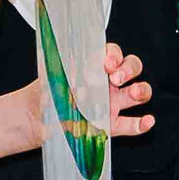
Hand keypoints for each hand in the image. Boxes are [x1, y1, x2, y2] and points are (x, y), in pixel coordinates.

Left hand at [20, 44, 156, 149]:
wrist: (32, 121)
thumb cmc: (40, 96)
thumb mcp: (51, 80)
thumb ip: (68, 77)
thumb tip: (82, 78)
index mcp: (91, 67)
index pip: (112, 53)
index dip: (114, 55)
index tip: (107, 63)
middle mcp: (104, 83)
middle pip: (130, 68)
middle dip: (129, 69)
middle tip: (116, 77)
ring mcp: (109, 104)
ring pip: (136, 93)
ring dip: (141, 90)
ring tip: (134, 93)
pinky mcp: (109, 125)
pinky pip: (130, 124)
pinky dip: (141, 123)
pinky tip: (147, 120)